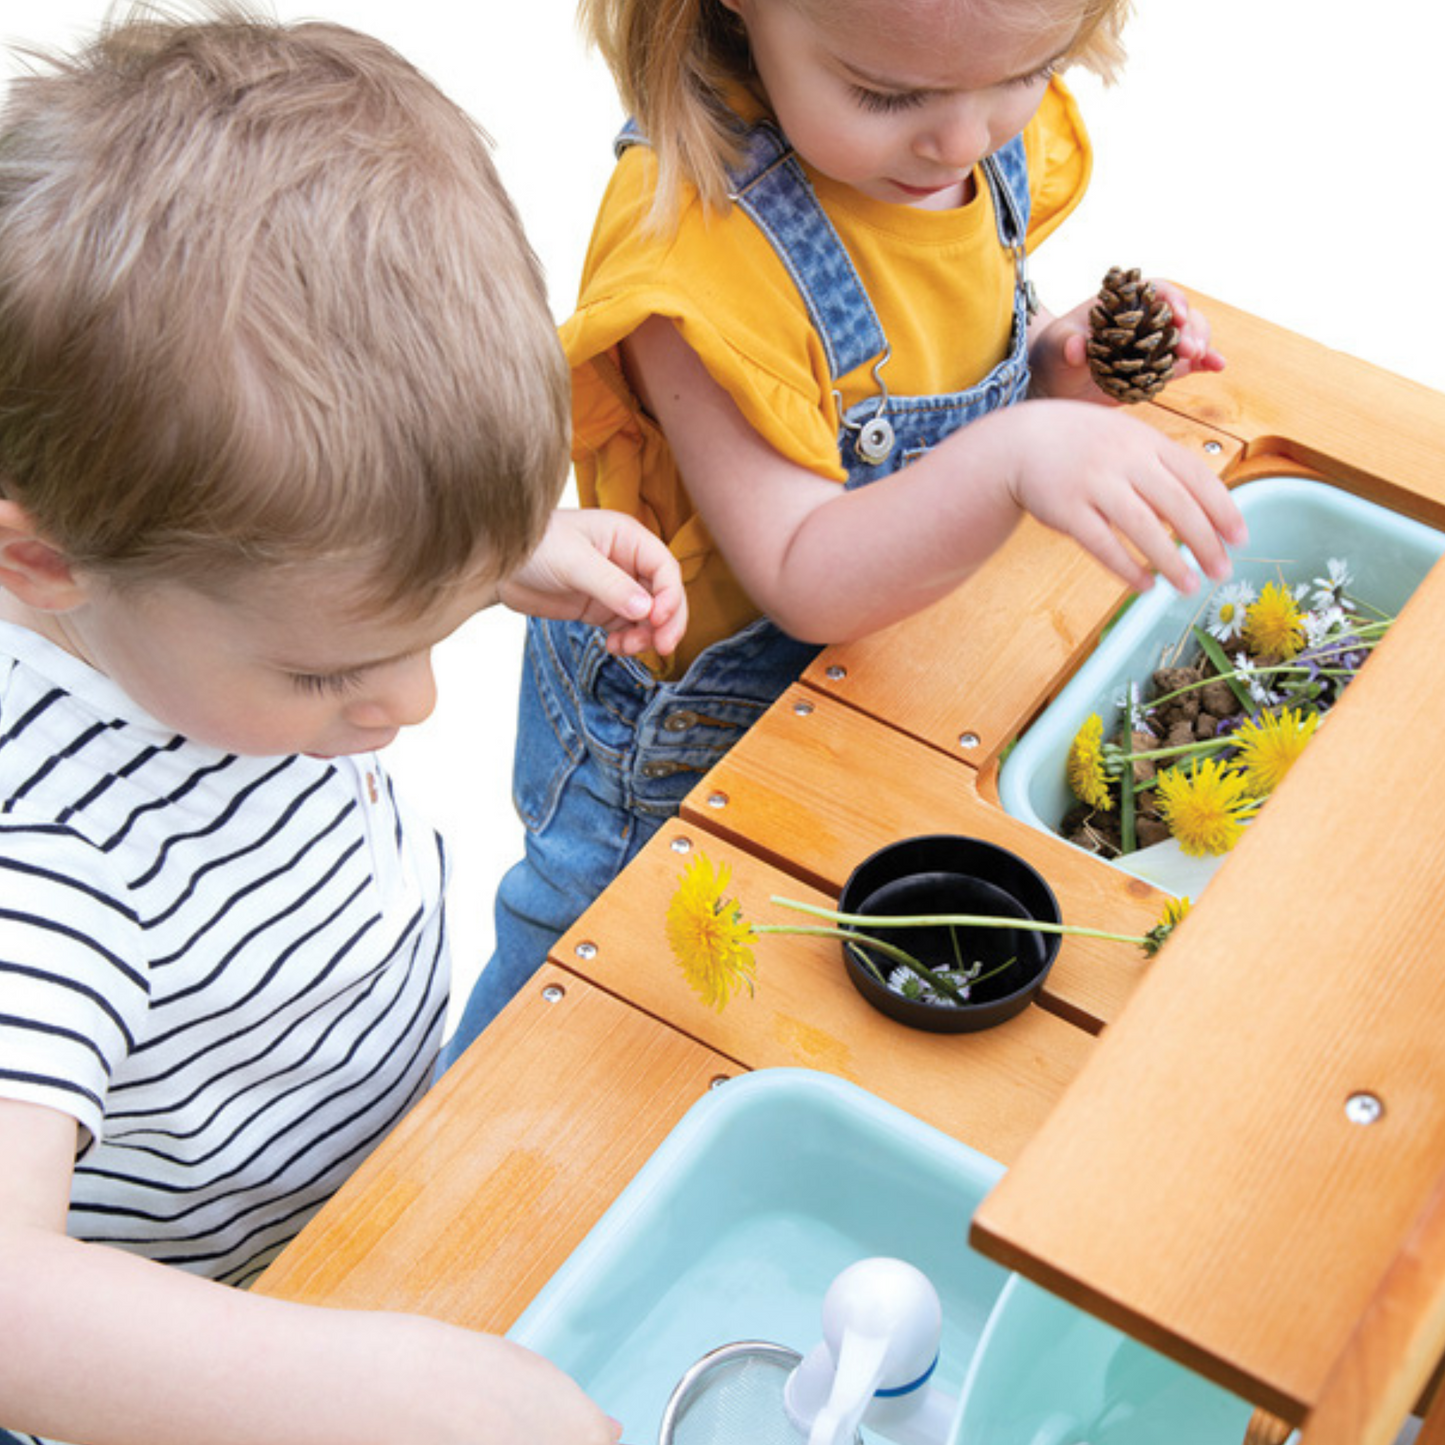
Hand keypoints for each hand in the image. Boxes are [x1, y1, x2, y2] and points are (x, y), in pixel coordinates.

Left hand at [498, 509, 686, 656]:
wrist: (497, 566)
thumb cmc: (534, 546)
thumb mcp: (574, 562)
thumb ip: (611, 586)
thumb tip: (647, 610)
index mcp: (627, 538)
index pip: (665, 568)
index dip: (669, 595)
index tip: (657, 619)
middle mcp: (627, 562)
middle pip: (664, 595)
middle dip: (667, 622)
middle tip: (662, 647)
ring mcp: (616, 587)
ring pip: (649, 617)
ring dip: (646, 636)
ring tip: (626, 648)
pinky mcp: (601, 608)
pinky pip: (627, 629)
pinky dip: (627, 642)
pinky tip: (614, 648)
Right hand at [991, 399, 1245, 593]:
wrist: (1020, 441)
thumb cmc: (1081, 445)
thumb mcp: (1127, 440)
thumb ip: (1161, 469)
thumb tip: (1199, 513)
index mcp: (1146, 441)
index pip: (1197, 477)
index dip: (1223, 509)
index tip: (1239, 538)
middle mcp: (1124, 459)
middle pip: (1177, 505)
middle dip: (1204, 542)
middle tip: (1220, 572)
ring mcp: (1094, 483)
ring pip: (1142, 527)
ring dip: (1170, 561)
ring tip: (1187, 586)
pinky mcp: (1066, 509)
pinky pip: (1102, 544)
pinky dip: (1126, 567)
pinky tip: (1145, 585)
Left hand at [1030, 281, 1226, 402]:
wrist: (1053, 383)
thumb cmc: (1052, 355)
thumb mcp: (1054, 348)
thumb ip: (1066, 345)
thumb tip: (1077, 348)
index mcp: (1123, 303)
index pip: (1155, 291)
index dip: (1170, 298)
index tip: (1176, 314)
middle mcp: (1144, 320)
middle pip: (1179, 314)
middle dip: (1190, 326)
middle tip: (1189, 348)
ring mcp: (1153, 344)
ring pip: (1188, 335)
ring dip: (1199, 343)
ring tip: (1198, 357)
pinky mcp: (1158, 368)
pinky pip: (1186, 362)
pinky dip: (1203, 362)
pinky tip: (1217, 366)